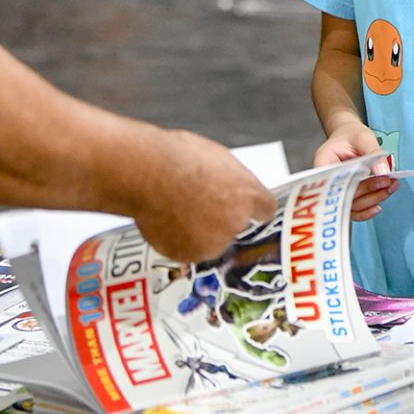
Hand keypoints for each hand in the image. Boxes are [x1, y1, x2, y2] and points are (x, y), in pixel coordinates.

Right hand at [134, 133, 275, 264]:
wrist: (148, 174)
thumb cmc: (178, 158)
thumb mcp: (215, 158)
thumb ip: (228, 179)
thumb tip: (225, 185)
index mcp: (249, 194)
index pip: (265, 209)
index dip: (252, 207)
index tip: (244, 207)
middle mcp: (236, 222)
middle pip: (235, 226)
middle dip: (220, 218)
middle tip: (198, 204)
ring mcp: (212, 242)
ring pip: (209, 241)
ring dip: (198, 233)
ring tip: (176, 211)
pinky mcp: (187, 255)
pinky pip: (184, 250)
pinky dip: (176, 241)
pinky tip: (165, 222)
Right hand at [315, 120, 394, 217]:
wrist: (350, 138)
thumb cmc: (352, 135)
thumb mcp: (363, 137)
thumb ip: (373, 152)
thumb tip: (383, 172)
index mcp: (323, 163)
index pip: (332, 182)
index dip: (352, 184)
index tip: (373, 177)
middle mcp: (325, 182)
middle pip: (342, 197)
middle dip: (367, 192)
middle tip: (386, 182)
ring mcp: (335, 192)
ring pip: (350, 207)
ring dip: (372, 200)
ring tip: (390, 188)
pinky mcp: (345, 197)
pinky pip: (354, 210)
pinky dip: (368, 209)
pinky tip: (380, 202)